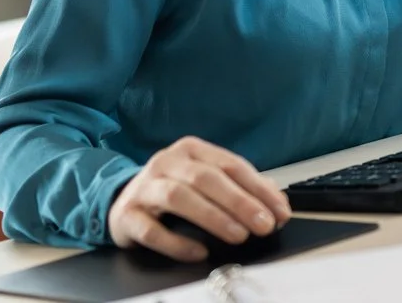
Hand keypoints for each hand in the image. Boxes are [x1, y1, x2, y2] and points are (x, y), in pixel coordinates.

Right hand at [107, 136, 291, 261]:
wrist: (121, 201)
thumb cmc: (173, 190)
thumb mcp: (206, 180)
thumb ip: (241, 188)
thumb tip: (277, 204)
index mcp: (192, 150)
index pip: (231, 165)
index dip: (259, 189)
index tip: (280, 211)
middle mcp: (167, 162)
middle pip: (207, 178)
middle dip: (240, 202)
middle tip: (264, 225)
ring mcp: (145, 187)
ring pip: (179, 198)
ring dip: (213, 217)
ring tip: (239, 235)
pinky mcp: (127, 215)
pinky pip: (152, 230)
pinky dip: (177, 243)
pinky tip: (199, 252)